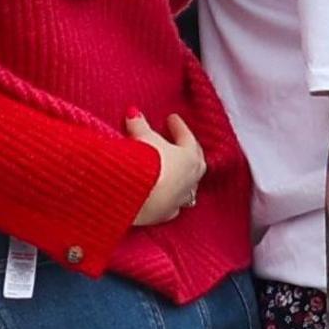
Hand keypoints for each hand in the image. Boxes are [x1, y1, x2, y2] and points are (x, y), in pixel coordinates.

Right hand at [126, 111, 204, 226]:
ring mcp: (178, 200)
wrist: (138, 198)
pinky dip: (169, 198)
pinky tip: (163, 196)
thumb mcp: (143, 139)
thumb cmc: (148, 165)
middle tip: (177, 142)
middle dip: (187, 151)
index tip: (172, 119)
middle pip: (194, 163)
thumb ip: (140, 125)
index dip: (179, 127)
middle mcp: (190, 181)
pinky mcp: (164, 214)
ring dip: (181, 178)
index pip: (187, 138)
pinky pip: (172, 205)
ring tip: (173, 171)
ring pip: (187, 188)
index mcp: (189, 159)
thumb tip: (134, 114)